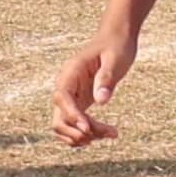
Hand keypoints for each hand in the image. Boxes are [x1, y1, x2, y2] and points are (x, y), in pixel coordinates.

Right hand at [48, 23, 135, 144]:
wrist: (115, 40)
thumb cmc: (116, 47)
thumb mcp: (115, 59)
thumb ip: (106, 78)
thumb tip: (101, 101)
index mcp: (71, 72)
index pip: (62, 97)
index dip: (72, 115)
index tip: (87, 129)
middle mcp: (65, 86)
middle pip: (59, 117)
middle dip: (78, 131)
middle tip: (106, 133)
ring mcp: (70, 96)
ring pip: (64, 125)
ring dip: (82, 136)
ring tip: (110, 133)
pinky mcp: (77, 103)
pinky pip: (73, 125)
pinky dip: (85, 134)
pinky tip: (104, 133)